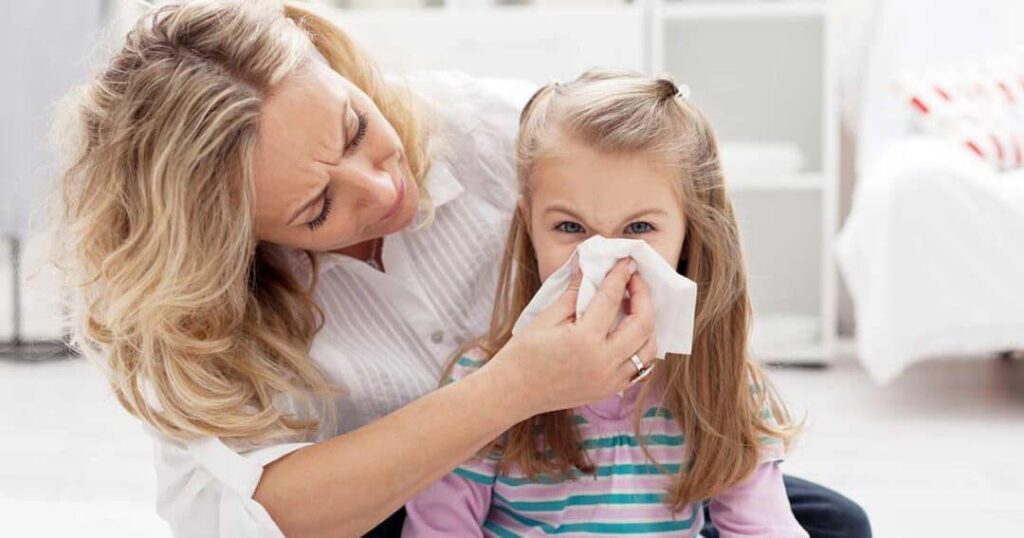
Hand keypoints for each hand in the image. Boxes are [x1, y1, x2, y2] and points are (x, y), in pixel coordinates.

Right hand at [485, 258, 657, 417]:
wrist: (514, 392)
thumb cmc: (524, 353)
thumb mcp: (547, 317)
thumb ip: (574, 292)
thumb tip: (588, 266)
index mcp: (584, 340)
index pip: (611, 299)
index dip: (620, 277)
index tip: (627, 262)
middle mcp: (603, 362)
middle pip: (641, 324)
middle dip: (644, 297)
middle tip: (635, 281)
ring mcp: (609, 380)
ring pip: (648, 349)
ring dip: (649, 324)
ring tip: (636, 307)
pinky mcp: (609, 390)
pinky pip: (640, 369)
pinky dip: (642, 348)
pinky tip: (632, 333)